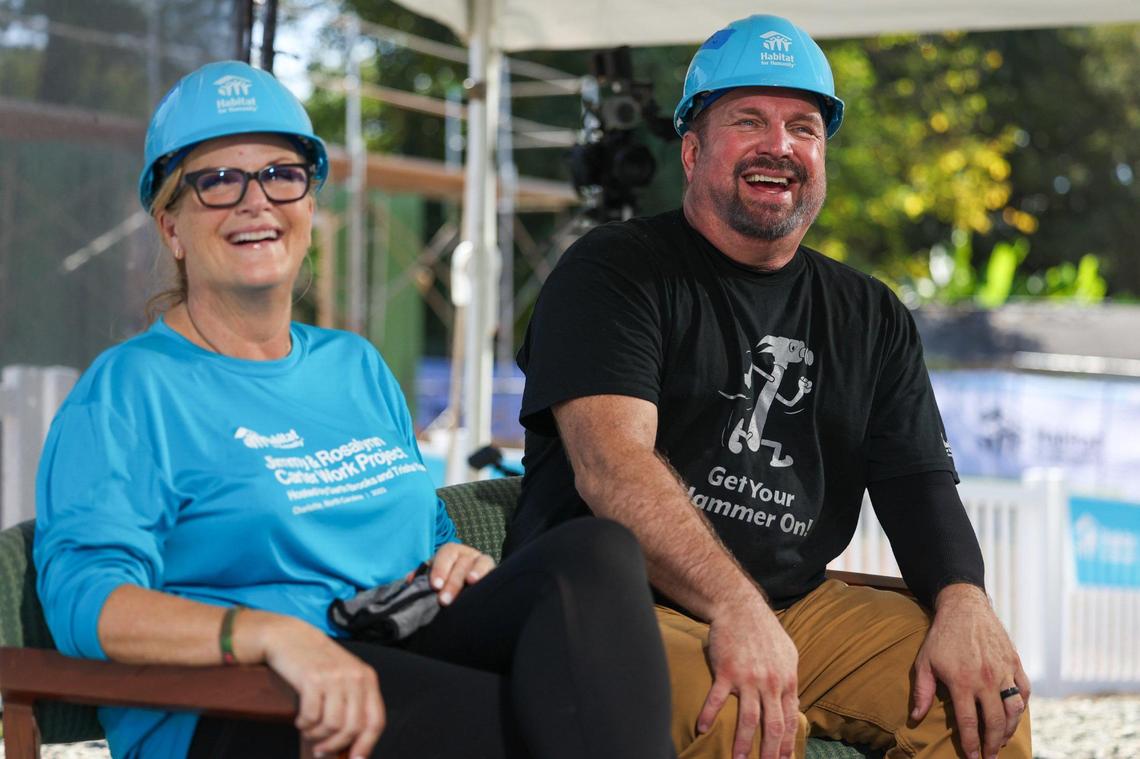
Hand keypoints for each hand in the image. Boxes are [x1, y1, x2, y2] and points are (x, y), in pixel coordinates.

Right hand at [247, 612, 384, 757]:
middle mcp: (355, 677)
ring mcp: (334, 677)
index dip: (366, 745)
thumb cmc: (317, 663)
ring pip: (332, 725)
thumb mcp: (342, 679)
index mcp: (367, 678)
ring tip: (309, 730)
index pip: (375, 720)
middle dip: (335, 746)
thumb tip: (351, 749)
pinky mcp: (312, 679)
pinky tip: (301, 719)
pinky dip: (304, 724)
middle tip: (321, 750)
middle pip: (353, 727)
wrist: (290, 637)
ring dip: (317, 736)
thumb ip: (350, 706)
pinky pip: (311, 716)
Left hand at [428, 542, 495, 605]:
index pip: (445, 554)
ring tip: (471, 582)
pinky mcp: (495, 572)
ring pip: (479, 563)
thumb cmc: (448, 582)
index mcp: (452, 552)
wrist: (470, 588)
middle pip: (461, 563)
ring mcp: (482, 562)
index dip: (440, 568)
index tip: (435, 585)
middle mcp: (468, 554)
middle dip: (452, 581)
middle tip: (444, 600)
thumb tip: (409, 581)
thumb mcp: (435, 577)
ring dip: (474, 573)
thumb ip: (422, 578)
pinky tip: (484, 583)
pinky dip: (487, 574)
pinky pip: (493, 571)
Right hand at [699, 596, 799, 758]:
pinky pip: (716, 699)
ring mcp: (748, 678)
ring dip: (742, 743)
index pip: (788, 720)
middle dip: (769, 753)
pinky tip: (702, 729)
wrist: (740, 607)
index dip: (786, 745)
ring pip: (747, 718)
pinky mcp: (726, 670)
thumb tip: (793, 703)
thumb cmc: (764, 631)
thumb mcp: (787, 655)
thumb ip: (788, 681)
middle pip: (772, 726)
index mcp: (786, 680)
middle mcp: (770, 682)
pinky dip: (709, 715)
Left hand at [911, 584, 1029, 758]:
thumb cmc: (941, 636)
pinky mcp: (1015, 663)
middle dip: (992, 744)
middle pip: (995, 722)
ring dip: (1010, 730)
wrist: (964, 608)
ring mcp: (1004, 671)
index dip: (971, 744)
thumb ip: (921, 691)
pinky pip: (1024, 692)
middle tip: (989, 757)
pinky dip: (1022, 707)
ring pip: (1014, 710)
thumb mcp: (924, 662)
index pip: (968, 722)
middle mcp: (986, 679)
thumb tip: (915, 718)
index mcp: (962, 681)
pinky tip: (1014, 717)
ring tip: (1001, 742)